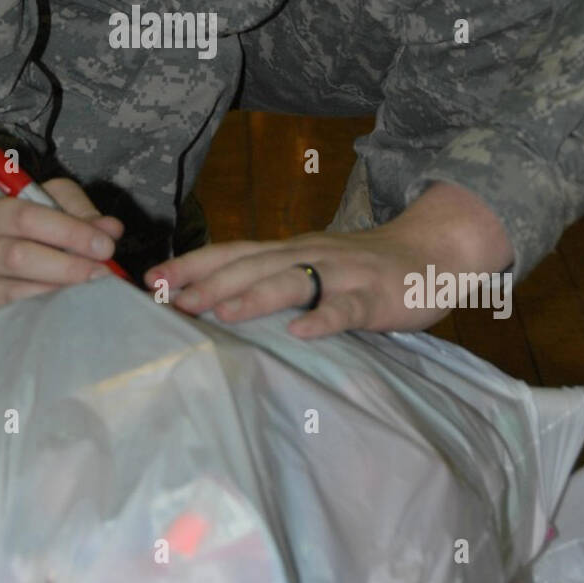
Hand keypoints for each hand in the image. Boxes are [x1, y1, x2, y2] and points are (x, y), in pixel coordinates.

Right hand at [0, 178, 123, 312]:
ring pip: (16, 292)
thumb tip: (110, 229)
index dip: (69, 231)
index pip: (27, 218)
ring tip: (91, 290)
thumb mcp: (44, 205)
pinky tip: (70, 306)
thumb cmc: (17, 230)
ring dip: (60, 292)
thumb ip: (78, 211)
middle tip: (102, 273)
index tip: (105, 245)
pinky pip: (15, 315)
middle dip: (67, 265)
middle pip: (18, 256)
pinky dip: (46, 310)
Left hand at [144, 182, 513, 339]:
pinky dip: (323, 319)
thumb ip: (271, 276)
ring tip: (220, 312)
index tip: (152, 279)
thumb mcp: (311, 263)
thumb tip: (213, 299)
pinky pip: (346, 308)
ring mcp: (342, 274)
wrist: (432, 250)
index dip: (192, 263)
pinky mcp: (374, 297)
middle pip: (252, 265)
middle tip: (171, 299)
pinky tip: (302, 333)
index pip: (232, 252)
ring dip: (254, 296)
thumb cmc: (362, 265)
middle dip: (209, 280)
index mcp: (289, 250)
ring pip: (292, 281)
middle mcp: (308, 255)